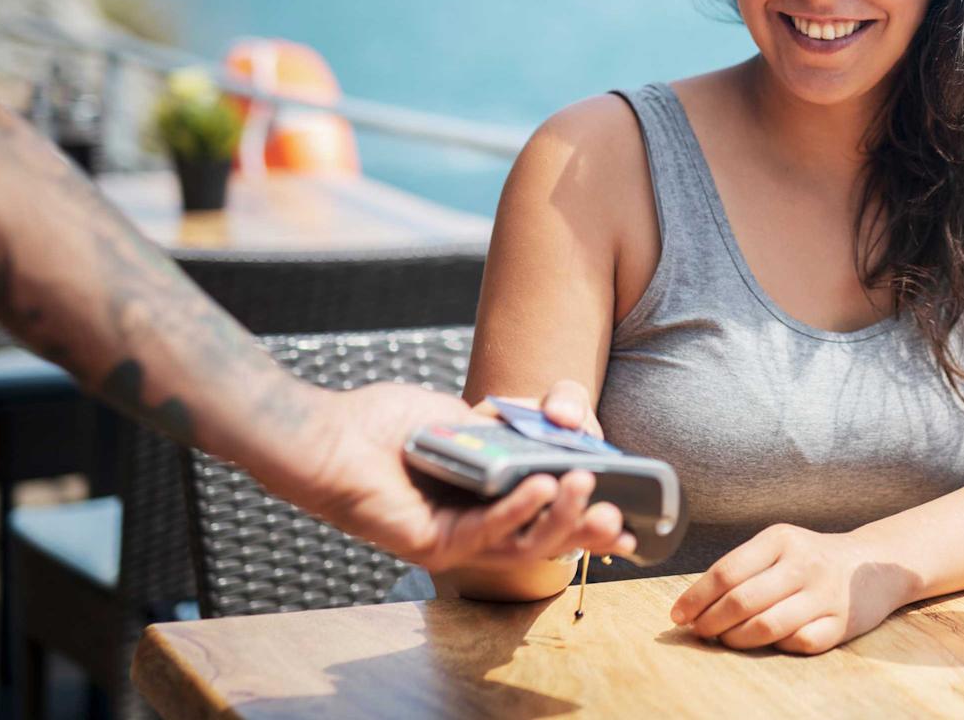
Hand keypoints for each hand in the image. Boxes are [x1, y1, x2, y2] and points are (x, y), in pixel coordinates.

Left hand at [278, 379, 627, 573]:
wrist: (329, 436)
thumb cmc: (387, 426)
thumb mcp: (465, 417)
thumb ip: (508, 424)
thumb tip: (553, 422)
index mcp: (490, 501)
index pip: (551, 516)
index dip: (591, 516)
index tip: (634, 509)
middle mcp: (476, 528)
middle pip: (547, 542)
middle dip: (590, 532)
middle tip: (624, 519)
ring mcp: (455, 541)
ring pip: (524, 545)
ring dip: (562, 518)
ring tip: (587, 485)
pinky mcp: (433, 544)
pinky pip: (488, 532)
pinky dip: (520, 509)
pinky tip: (543, 484)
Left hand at [668, 524, 917, 653]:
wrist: (873, 565)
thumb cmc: (811, 559)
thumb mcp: (780, 546)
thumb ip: (743, 568)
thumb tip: (693, 604)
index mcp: (782, 539)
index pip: (727, 571)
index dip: (695, 598)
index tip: (678, 615)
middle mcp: (804, 564)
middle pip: (742, 601)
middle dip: (710, 622)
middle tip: (698, 631)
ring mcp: (825, 595)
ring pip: (766, 626)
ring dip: (735, 639)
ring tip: (725, 639)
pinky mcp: (841, 623)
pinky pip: (797, 643)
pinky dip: (775, 646)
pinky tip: (768, 642)